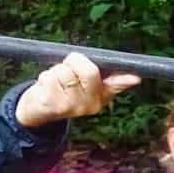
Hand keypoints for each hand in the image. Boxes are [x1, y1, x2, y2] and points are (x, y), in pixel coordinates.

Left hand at [15, 52, 139, 128]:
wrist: (37, 111)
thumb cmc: (65, 91)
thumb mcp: (87, 88)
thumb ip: (109, 80)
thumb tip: (135, 78)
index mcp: (100, 98)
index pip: (115, 85)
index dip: (124, 79)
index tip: (135, 77)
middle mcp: (89, 106)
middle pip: (89, 70)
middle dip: (75, 61)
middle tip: (68, 65)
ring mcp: (71, 107)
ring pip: (65, 71)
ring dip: (56, 70)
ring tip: (55, 81)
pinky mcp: (53, 106)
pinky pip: (50, 77)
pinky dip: (45, 76)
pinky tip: (46, 87)